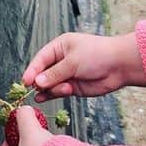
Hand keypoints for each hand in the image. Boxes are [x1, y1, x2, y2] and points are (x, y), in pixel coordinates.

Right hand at [22, 32, 145, 101]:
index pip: (40, 59)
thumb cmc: (97, 55)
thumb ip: (54, 74)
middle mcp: (61, 61)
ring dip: (51, 88)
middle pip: (42, 73)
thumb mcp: (73, 62)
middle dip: (41, 81)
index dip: (32, 70)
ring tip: (64, 89)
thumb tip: (37, 82)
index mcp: (59, 47)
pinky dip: (52, 95)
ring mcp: (66, 74)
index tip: (25, 81)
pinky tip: (43, 98)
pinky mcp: (72, 87)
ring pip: (49, 84)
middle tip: (40, 87)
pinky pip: (57, 92)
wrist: (119, 66)